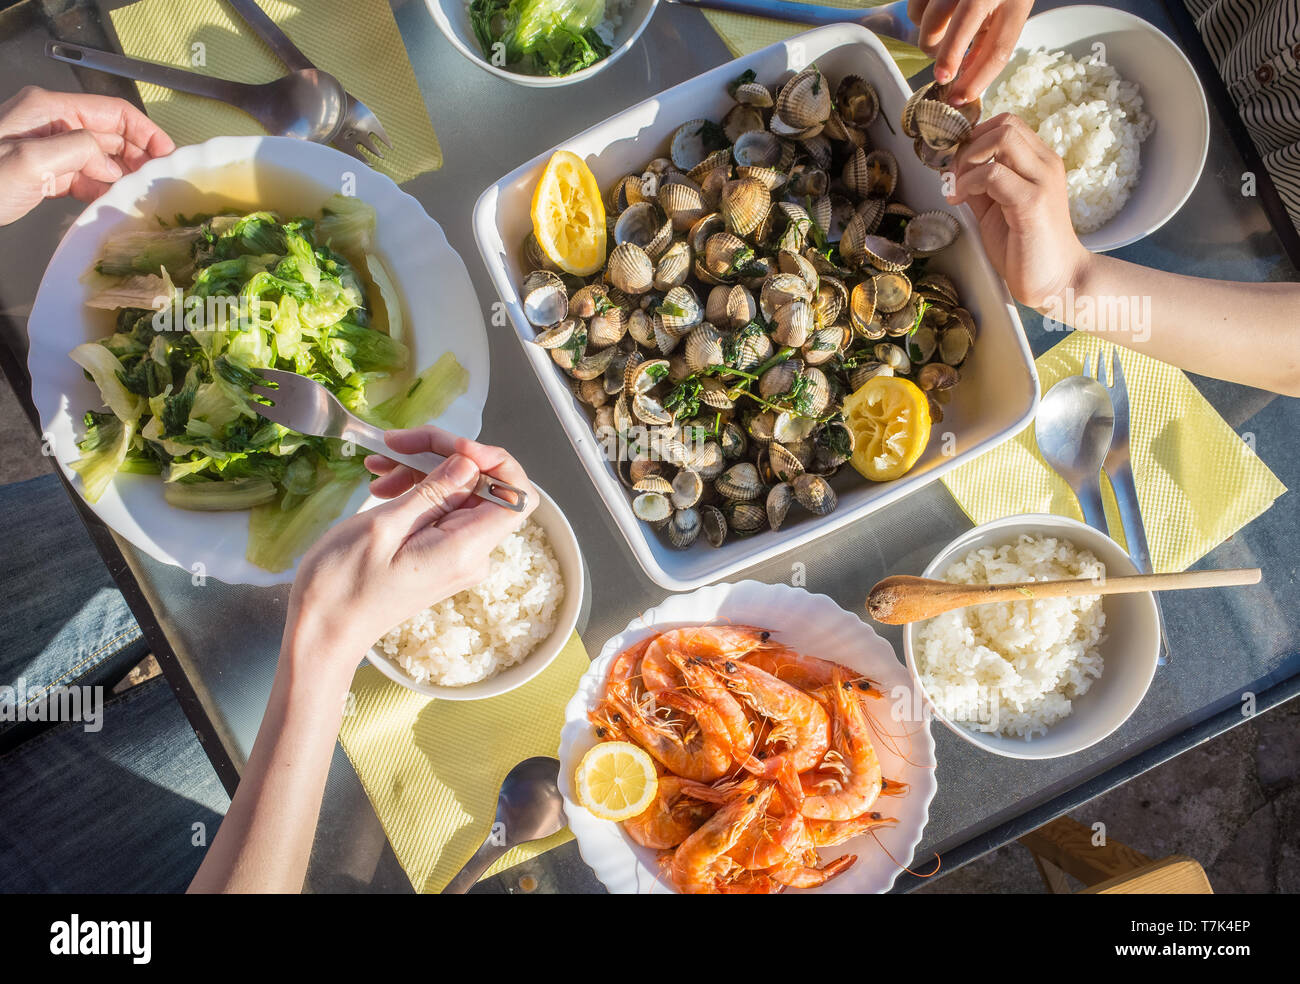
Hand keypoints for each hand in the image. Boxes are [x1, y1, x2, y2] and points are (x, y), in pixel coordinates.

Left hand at [0, 86, 174, 225]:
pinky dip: (102, 189)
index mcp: (50, 111)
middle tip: (160, 183)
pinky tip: (114, 203)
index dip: (146, 132)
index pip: (113, 112)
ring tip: (143, 196)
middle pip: (110, 134)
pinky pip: (83, 176)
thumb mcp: (31, 162)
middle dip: (139, 156)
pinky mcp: (44, 172)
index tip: (168, 157)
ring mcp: (47, 148)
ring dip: (124, 176)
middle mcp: (52, 124)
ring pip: (100, 157)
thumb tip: (112, 163)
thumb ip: (79, 152)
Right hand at [282, 428, 536, 678]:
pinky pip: (441, 511)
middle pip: (485, 487)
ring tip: (379, 467)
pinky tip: (382, 484)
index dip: (495, 462)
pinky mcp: (439, 554)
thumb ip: (435, 492)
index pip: (518, 496)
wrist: (323, 630)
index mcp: (466, 549)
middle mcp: (472, 554)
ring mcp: (457, 555)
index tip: (454, 447)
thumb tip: (471, 463)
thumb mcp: (385, 526)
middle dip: (446, 456)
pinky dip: (416, 490)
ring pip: (458, 494)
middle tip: (398, 444)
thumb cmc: (344, 584)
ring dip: (423, 470)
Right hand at [908, 0, 1032, 102]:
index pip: (998, 48)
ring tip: (939, 38)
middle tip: (941, 77)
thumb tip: (967, 80)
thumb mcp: (1006, 11)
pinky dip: (918, 19)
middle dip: (948, 58)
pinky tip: (932, 15)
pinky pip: (915, 8)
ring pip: (931, 20)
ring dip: (930, 39)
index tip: (960, 99)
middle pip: (963, 27)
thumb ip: (989, 42)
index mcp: (1015, 1)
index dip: (977, 80)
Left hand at [946, 113, 1089, 308]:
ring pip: (1001, 138)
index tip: (955, 164)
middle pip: (1004, 123)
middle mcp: (1045, 164)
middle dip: (968, 144)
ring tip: (957, 187)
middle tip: (953, 174)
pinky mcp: (1032, 202)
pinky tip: (959, 199)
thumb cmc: (1026, 247)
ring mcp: (1042, 181)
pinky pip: (994, 174)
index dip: (974, 136)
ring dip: (968, 159)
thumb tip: (953, 169)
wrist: (1057, 281)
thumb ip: (979, 186)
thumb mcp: (994, 208)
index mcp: (1039, 162)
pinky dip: (969, 182)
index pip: (1007, 123)